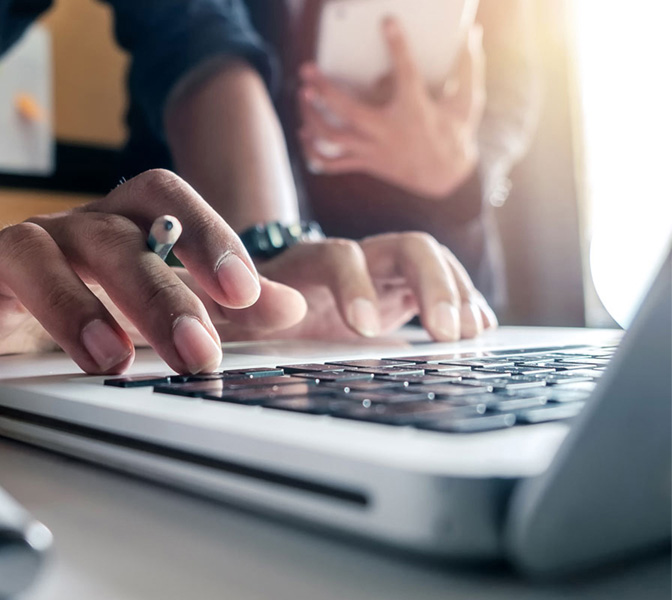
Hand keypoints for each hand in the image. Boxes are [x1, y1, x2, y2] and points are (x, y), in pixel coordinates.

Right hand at [0, 170, 306, 375]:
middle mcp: (66, 230)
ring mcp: (7, 258)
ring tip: (107, 360)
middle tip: (194, 351)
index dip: (205, 234)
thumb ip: (222, 305)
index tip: (243, 292)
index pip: (163, 198)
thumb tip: (290, 307)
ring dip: (71, 306)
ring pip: (28, 253)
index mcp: (119, 223)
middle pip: (107, 236)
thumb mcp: (160, 304)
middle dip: (155, 293)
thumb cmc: (91, 302)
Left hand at [258, 232, 497, 341]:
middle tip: (445, 331)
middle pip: (405, 248)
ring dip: (457, 295)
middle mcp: (354, 259)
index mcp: (306, 262)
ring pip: (432, 264)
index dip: (355, 284)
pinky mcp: (401, 294)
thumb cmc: (245, 310)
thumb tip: (278, 313)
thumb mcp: (231, 313)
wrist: (261, 308)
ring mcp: (383, 274)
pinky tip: (481, 329)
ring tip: (470, 333)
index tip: (362, 328)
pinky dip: (466, 305)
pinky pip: (443, 289)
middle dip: (432, 284)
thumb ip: (242, 312)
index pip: (339, 255)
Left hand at [297, 19, 485, 198]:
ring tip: (302, 94)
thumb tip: (471, 34)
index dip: (398, 45)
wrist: (446, 177)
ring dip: (311, 116)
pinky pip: (331, 162)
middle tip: (307, 69)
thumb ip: (467, 67)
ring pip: (332, 136)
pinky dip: (312, 150)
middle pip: (348, 110)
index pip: (406, 72)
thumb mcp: (466, 102)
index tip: (387, 22)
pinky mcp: (366, 163)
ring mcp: (374, 150)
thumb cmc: (454, 133)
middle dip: (324, 89)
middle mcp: (389, 131)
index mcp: (415, 110)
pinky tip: (303, 132)